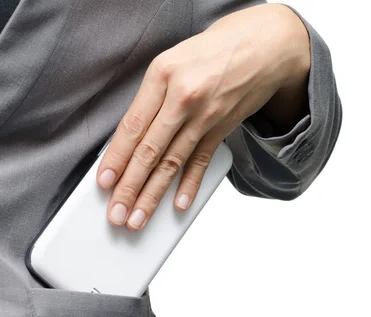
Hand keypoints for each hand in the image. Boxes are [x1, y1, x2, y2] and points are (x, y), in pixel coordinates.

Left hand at [96, 4, 309, 230]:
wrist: (265, 44)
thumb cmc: (213, 50)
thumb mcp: (171, 60)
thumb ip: (150, 98)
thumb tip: (128, 140)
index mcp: (162, 75)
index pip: (132, 126)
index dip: (116, 158)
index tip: (104, 182)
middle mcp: (183, 97)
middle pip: (150, 151)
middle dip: (130, 188)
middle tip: (116, 213)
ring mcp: (206, 115)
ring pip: (173, 163)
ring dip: (153, 195)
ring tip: (138, 218)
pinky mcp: (222, 127)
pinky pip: (202, 161)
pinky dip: (190, 185)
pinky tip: (178, 205)